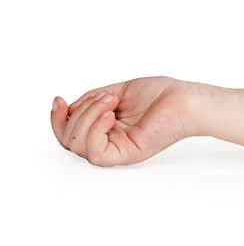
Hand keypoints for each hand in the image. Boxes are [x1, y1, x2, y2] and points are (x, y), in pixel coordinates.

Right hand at [50, 75, 192, 166]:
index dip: (57, 119)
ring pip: (78, 145)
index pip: (69, 133)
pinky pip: (96, 152)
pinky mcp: (128, 154)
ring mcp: (118, 150)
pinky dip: (95, 129)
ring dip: (88, 116)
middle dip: (78, 113)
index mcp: (106, 129)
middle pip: (69, 140)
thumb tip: (69, 108)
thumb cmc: (161, 94)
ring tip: (110, 101)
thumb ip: (92, 100)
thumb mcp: (117, 91)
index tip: (58, 100)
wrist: (185, 98)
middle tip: (104, 97)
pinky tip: (110, 114)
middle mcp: (110, 141)